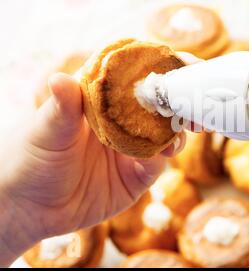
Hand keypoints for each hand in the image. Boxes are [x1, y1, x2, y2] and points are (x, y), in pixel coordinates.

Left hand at [0, 52, 199, 265]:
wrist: (28, 210)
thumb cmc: (27, 159)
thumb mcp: (43, 132)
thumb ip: (60, 109)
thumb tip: (60, 78)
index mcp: (101, 98)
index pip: (135, 73)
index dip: (161, 64)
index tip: (184, 61)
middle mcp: (121, 119)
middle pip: (160, 102)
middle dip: (183, 98)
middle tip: (199, 99)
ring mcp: (131, 146)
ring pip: (166, 132)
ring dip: (178, 130)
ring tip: (184, 130)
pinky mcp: (136, 175)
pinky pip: (157, 164)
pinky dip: (163, 158)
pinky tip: (159, 157)